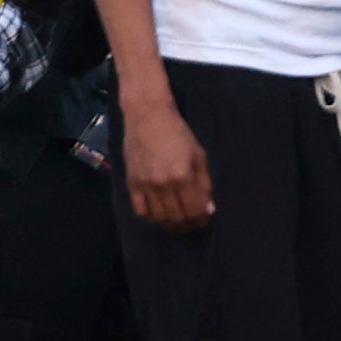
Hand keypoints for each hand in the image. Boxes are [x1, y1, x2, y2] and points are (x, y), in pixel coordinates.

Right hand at [121, 97, 210, 230]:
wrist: (147, 116)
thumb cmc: (178, 133)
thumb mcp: (198, 155)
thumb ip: (204, 184)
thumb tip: (209, 210)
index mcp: (183, 176)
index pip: (194, 210)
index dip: (202, 219)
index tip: (205, 219)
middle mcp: (163, 184)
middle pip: (178, 218)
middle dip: (189, 225)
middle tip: (193, 223)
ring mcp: (145, 185)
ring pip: (160, 218)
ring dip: (172, 224)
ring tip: (178, 221)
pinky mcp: (132, 183)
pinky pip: (140, 211)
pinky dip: (151, 218)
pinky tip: (159, 214)